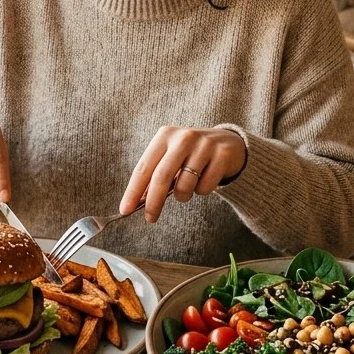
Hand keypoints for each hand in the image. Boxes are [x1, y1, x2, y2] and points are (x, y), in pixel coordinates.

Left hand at [120, 126, 246, 221]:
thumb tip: (137, 202)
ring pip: (185, 185)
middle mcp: (183, 137)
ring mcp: (204, 145)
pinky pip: (205, 187)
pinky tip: (206, 178)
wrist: (228, 143)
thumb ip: (155, 175)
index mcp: (165, 136)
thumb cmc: (191, 155)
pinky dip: (202, 190)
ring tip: (188, 186)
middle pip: (161, 176)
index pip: (144, 167)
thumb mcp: (171, 157)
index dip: (133, 191)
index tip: (125, 210)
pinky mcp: (222, 155)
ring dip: (183, 195)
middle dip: (153, 202)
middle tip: (150, 218)